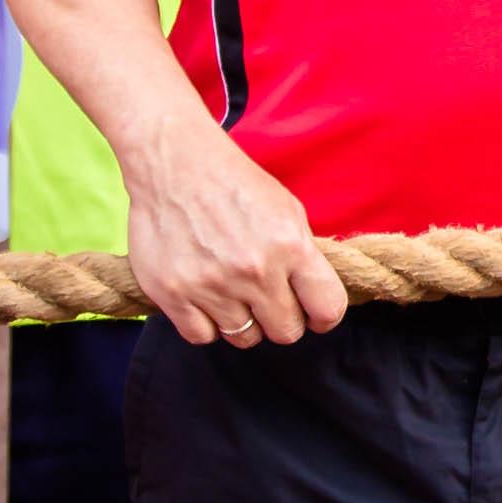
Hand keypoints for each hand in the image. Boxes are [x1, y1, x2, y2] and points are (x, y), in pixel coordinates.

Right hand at [122, 122, 346, 348]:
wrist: (174, 164)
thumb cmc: (233, 183)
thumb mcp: (287, 209)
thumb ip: (303, 255)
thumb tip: (314, 296)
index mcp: (290, 246)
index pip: (328, 308)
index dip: (323, 317)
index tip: (313, 314)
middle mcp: (254, 270)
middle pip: (285, 332)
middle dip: (281, 319)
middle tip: (267, 300)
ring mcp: (212, 285)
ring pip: (244, 338)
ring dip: (242, 321)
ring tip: (232, 292)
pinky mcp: (173, 294)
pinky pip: (202, 336)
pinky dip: (205, 323)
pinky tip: (205, 297)